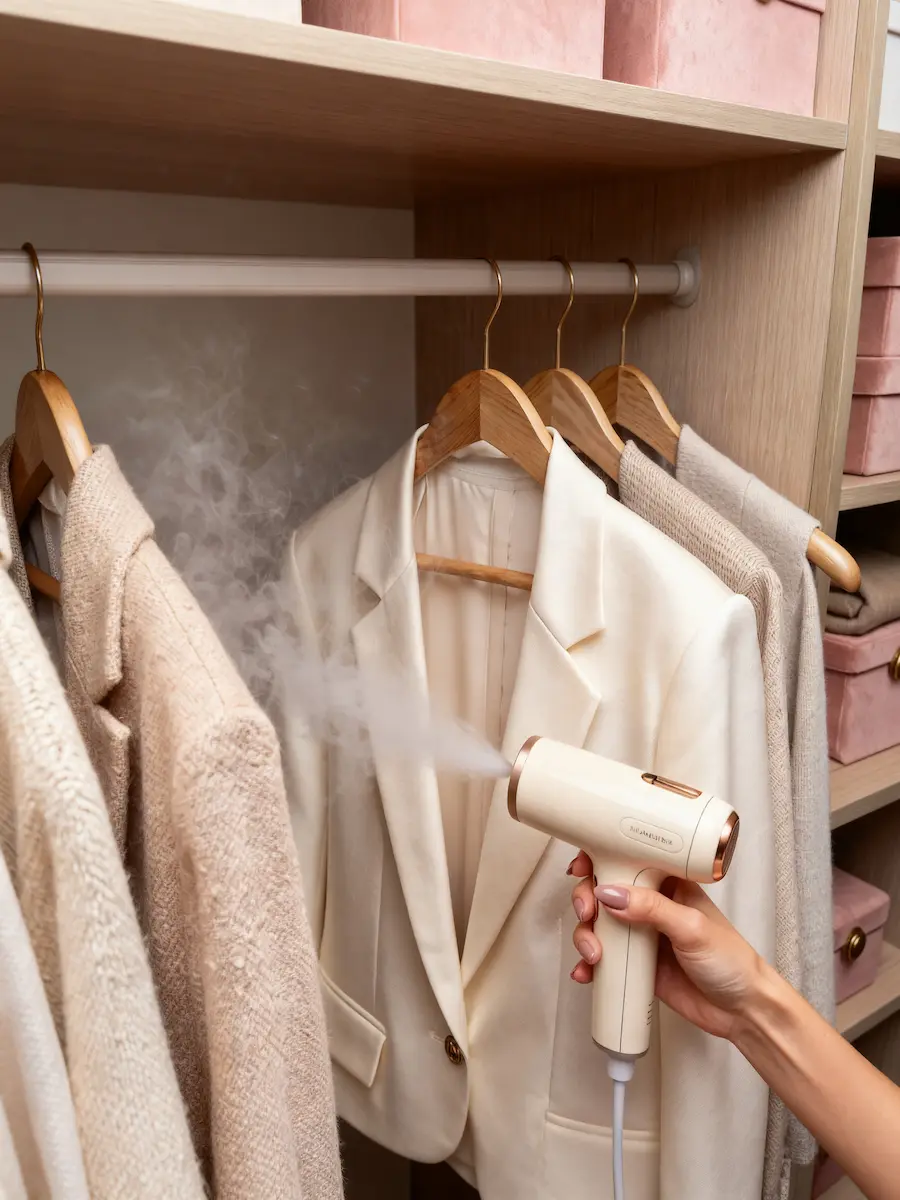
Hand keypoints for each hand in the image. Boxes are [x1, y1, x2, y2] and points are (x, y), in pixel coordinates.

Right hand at [568, 851, 765, 1039]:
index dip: (601, 858)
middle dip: (587, 901)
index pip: (629, 859)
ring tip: (594, 955)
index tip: (582, 868)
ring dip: (587, 936)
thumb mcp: (693, 927)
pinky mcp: (637, 964)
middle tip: (588, 915)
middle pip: (605, 891)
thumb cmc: (732, 961)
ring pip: (600, 925)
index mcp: (669, 884)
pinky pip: (604, 959)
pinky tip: (587, 973)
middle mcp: (652, 906)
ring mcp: (642, 935)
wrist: (742, 1011)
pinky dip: (589, 965)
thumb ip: (652, 909)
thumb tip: (610, 893)